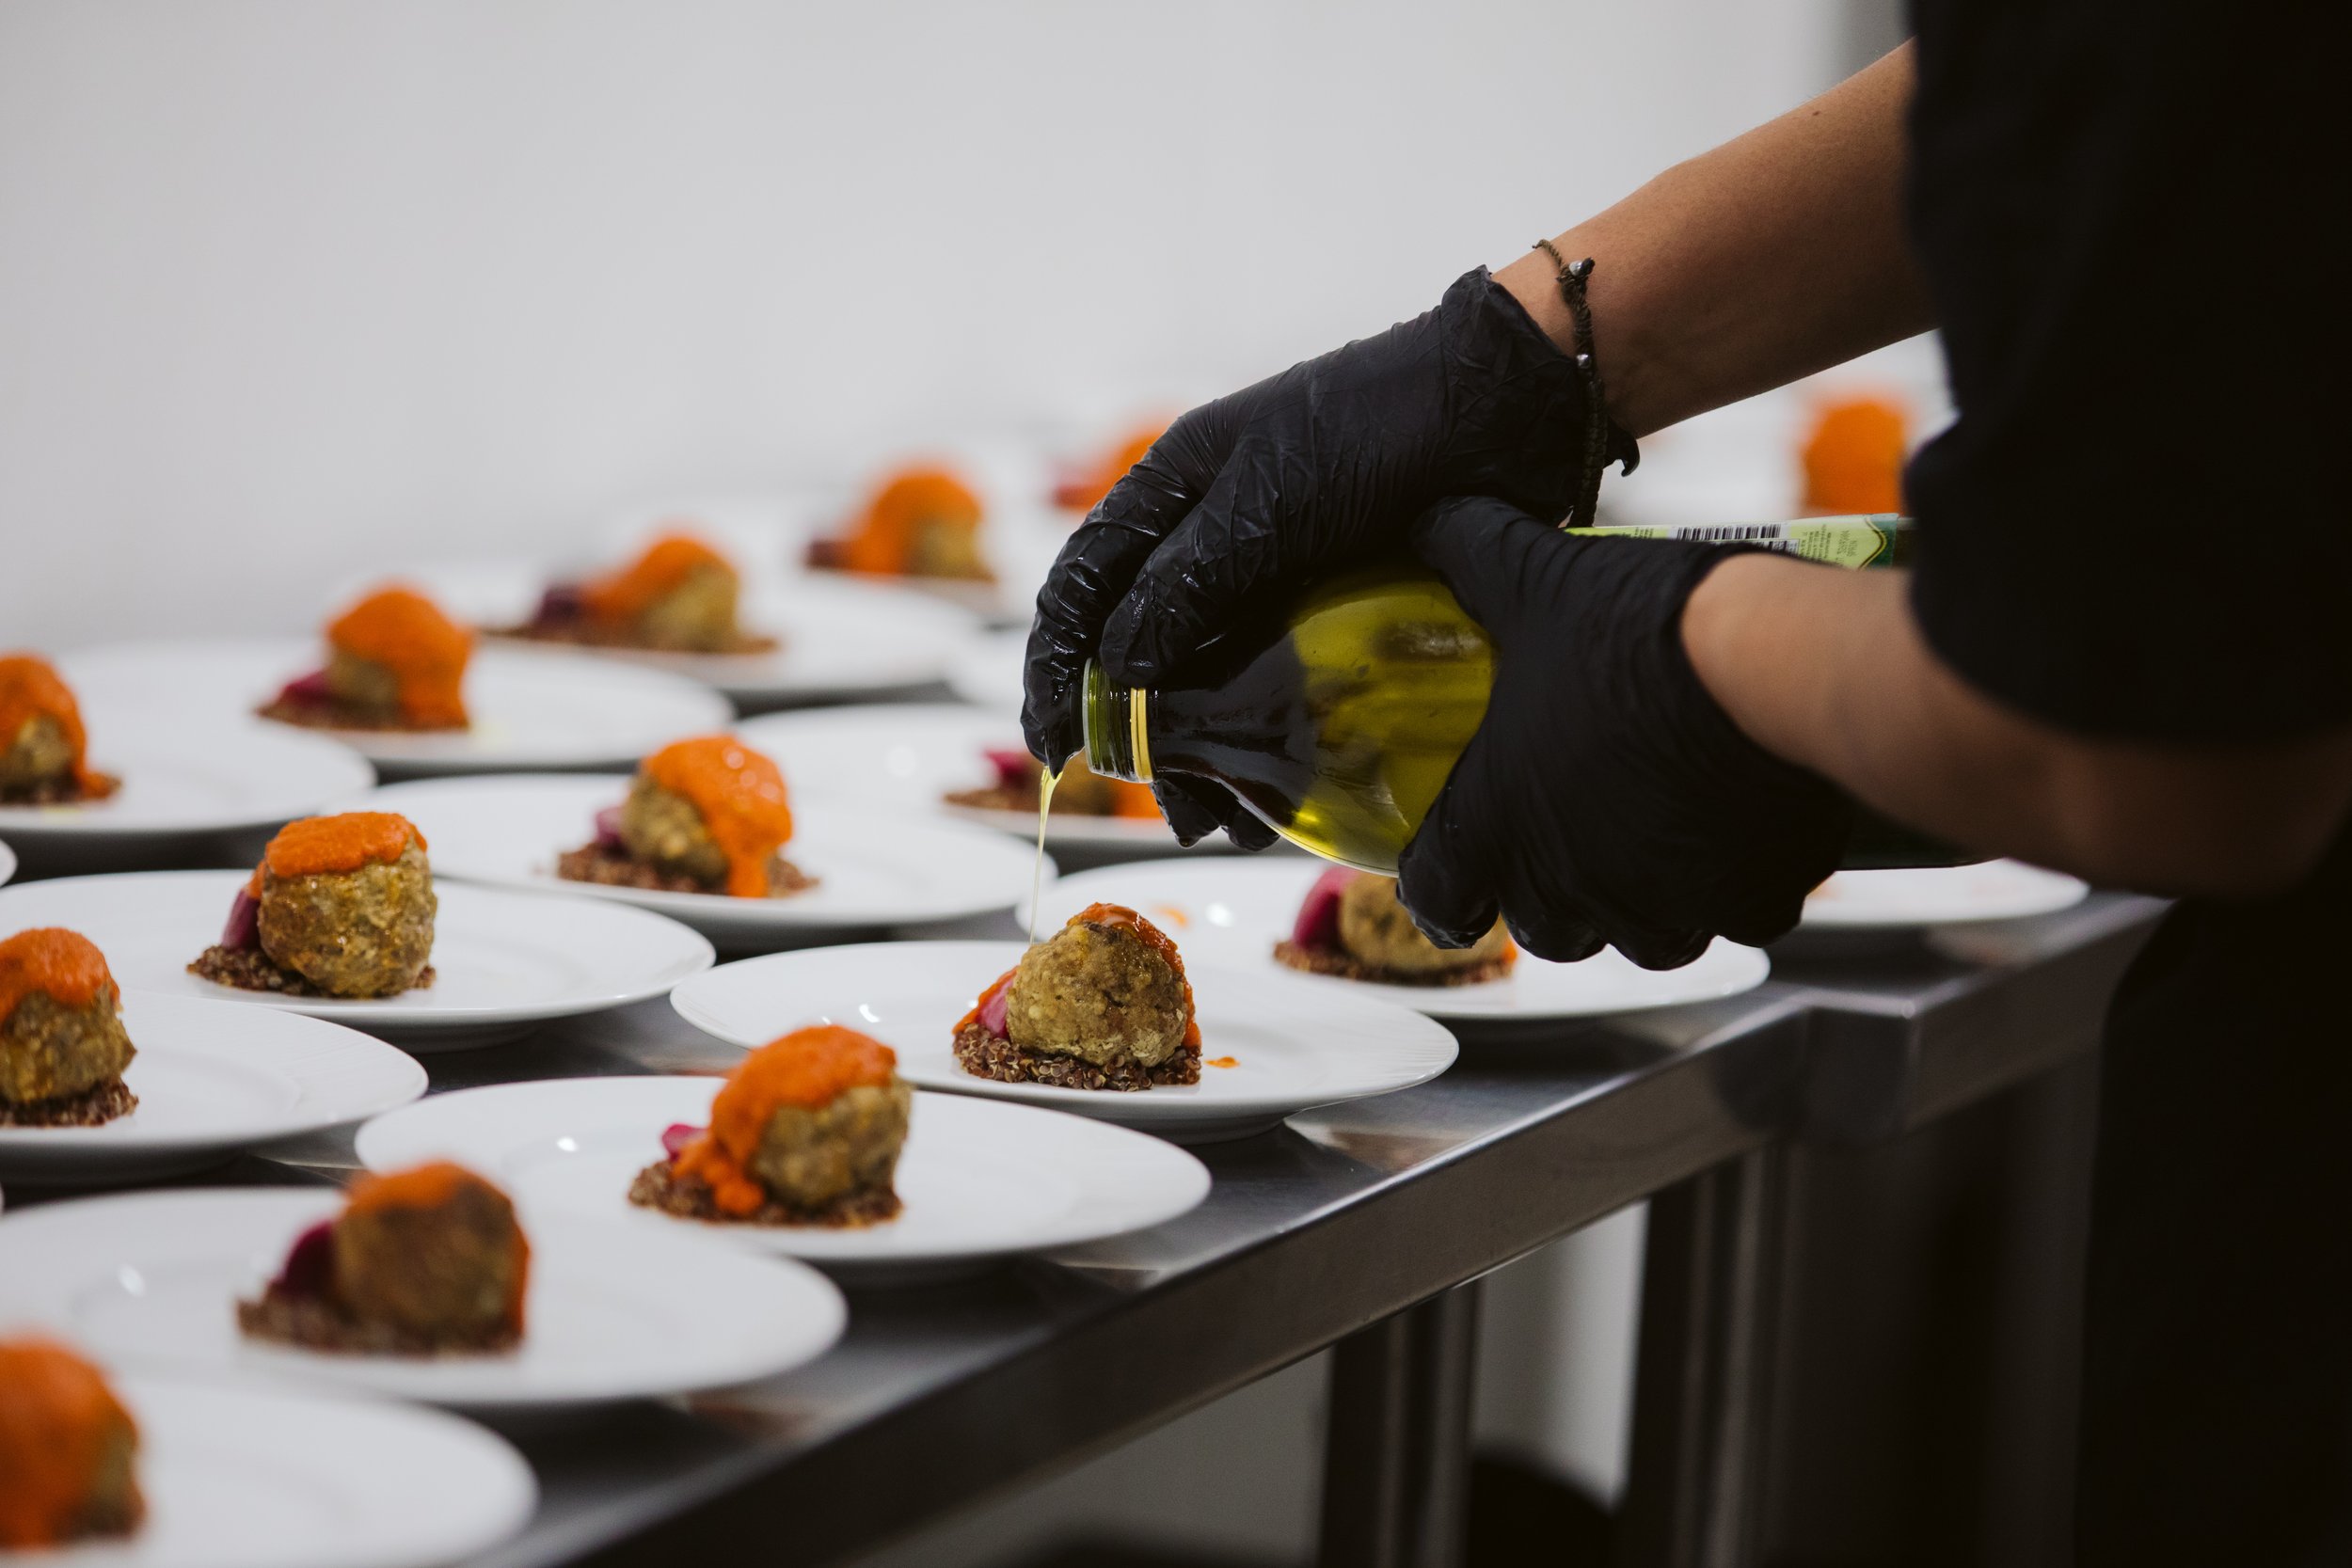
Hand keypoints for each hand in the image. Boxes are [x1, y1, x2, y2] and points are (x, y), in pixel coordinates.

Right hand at [1022, 267, 1630, 846]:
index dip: (1056, 670)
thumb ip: (1186, 581)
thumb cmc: (1376, 426)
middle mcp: (1211, 538)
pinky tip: (1290, 794)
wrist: (1506, 405)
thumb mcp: (1267, 500)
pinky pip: (1286, 690)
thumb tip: (1117, 672)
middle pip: (1143, 653)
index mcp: (1172, 490)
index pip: (1082, 589)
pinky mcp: (1335, 609)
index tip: (1057, 747)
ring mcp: (1274, 577)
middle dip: (1145, 740)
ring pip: (1216, 684)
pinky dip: (1278, 746)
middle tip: (1168, 807)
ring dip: (1214, 757)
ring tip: (1231, 822)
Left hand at [1396, 496, 1852, 966]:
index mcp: (1501, 828)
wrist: (1770, 663)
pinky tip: (1749, 826)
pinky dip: (1742, 884)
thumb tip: (1431, 522)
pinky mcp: (1751, 903)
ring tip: (1665, 833)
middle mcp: (1576, 888)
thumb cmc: (1635, 630)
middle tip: (1576, 839)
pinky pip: (1740, 917)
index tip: (1453, 876)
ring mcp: (1668, 906)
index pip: (1440, 897)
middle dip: (1558, 895)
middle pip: (1550, 929)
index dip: (1442, 889)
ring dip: (1651, 899)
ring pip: (1648, 937)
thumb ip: (1471, 557)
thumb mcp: (1533, 579)